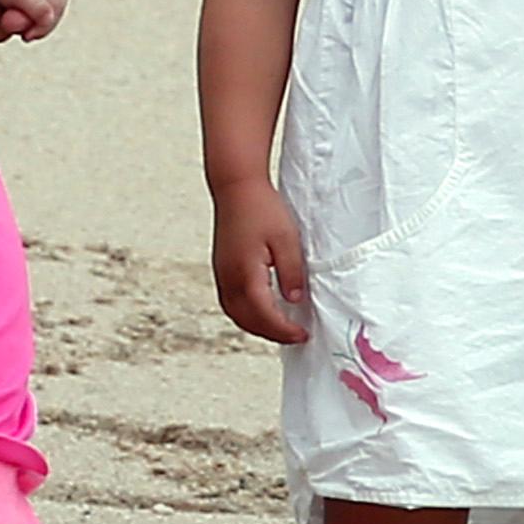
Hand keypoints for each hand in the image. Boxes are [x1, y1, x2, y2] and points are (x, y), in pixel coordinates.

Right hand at [209, 176, 312, 345]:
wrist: (236, 187)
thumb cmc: (262, 208)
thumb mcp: (287, 239)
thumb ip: (292, 272)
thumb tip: (294, 300)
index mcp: (245, 273)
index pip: (265, 315)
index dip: (284, 330)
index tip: (302, 335)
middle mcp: (228, 279)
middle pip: (247, 321)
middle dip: (272, 334)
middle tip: (295, 336)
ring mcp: (222, 274)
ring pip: (236, 314)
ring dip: (257, 326)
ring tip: (280, 328)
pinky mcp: (221, 269)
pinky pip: (231, 303)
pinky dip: (247, 314)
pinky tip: (262, 311)